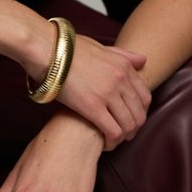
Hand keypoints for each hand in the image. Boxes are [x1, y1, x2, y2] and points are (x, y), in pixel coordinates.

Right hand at [19, 24, 151, 151]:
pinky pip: (113, 131)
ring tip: (113, 141)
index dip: (140, 113)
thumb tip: (142, 61)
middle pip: (139, 114)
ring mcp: (108, 93)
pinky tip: (104, 144)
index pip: (145, 97)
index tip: (131, 121)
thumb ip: (122, 55)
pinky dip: (112, 142)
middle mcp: (120, 80)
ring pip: (128, 125)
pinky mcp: (93, 106)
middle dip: (133, 129)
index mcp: (124, 67)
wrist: (47, 49)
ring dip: (123, 138)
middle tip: (123, 136)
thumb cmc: (68, 49)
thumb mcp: (101, 47)